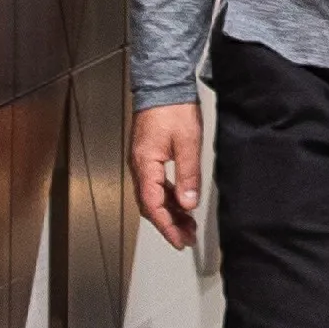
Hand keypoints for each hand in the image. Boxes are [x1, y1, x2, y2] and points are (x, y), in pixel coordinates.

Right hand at [131, 101, 203, 250]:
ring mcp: (143, 162)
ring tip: (187, 224)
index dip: (166, 226)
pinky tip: (181, 202)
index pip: (153, 205)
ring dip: (169, 212)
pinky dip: (169, 198)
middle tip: (185, 238)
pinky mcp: (149, 157)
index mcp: (145, 165)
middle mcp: (139, 166)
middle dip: (168, 224)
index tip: (179, 240)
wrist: (164, 87)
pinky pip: (156, 185)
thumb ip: (188, 175)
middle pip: (150, 205)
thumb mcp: (187, 143)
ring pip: (153, 196)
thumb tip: (188, 202)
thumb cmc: (172, 108)